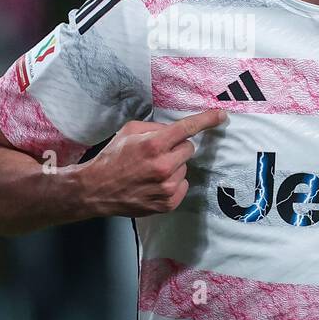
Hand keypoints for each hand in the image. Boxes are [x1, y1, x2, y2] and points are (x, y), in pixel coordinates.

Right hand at [77, 109, 226, 216]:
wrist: (96, 189)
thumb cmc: (112, 158)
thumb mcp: (129, 131)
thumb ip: (155, 127)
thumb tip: (175, 130)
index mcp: (154, 144)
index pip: (188, 128)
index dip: (207, 120)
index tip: (221, 115)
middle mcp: (163, 166)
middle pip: (189, 149)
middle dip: (177, 148)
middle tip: (157, 153)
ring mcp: (166, 187)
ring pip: (184, 168)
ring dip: (173, 167)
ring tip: (150, 171)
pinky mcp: (167, 203)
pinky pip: (182, 186)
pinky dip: (172, 183)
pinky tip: (154, 184)